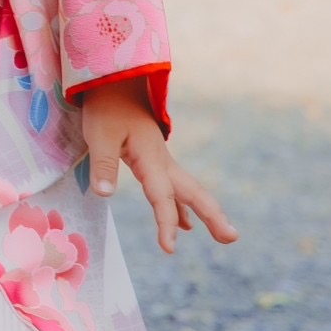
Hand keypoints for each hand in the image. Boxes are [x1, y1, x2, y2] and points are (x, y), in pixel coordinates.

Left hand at [81, 80, 236, 254]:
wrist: (113, 82)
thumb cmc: (104, 108)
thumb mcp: (98, 135)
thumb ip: (103, 165)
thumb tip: (104, 194)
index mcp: (151, 157)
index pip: (161, 196)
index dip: (165, 222)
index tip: (169, 249)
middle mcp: (162, 161)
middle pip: (192, 191)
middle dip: (212, 215)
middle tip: (232, 238)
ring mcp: (160, 160)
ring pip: (187, 190)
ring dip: (204, 212)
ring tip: (223, 235)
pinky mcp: (153, 159)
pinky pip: (174, 188)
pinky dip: (181, 207)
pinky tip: (187, 224)